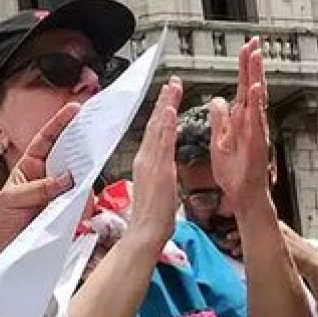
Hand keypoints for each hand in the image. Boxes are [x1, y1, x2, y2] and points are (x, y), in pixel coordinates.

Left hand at [0, 103, 78, 266]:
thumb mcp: (11, 200)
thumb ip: (38, 188)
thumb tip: (67, 178)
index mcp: (29, 167)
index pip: (46, 140)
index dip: (60, 124)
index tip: (74, 109)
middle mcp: (47, 179)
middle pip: (68, 157)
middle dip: (81, 148)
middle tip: (94, 143)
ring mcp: (58, 196)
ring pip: (79, 181)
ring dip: (84, 182)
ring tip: (82, 189)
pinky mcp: (66, 215)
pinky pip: (80, 205)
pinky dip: (84, 205)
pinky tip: (81, 209)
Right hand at [127, 77, 182, 249]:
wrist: (144, 234)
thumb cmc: (152, 219)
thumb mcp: (158, 190)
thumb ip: (159, 175)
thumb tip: (163, 170)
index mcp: (147, 164)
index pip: (155, 132)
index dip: (161, 112)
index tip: (168, 97)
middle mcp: (146, 159)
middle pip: (155, 124)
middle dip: (163, 101)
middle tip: (172, 82)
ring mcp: (151, 163)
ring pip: (157, 128)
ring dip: (165, 105)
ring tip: (173, 87)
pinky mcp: (158, 169)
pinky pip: (162, 142)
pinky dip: (164, 124)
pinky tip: (169, 110)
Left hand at [209, 38, 271, 205]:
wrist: (244, 196)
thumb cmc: (235, 173)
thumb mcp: (220, 140)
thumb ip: (220, 119)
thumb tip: (217, 100)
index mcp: (241, 121)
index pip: (243, 88)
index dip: (244, 68)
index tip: (245, 48)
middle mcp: (251, 123)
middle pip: (253, 88)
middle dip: (253, 65)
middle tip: (254, 43)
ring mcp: (256, 132)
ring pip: (257, 100)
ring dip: (257, 78)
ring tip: (255, 58)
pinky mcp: (257, 144)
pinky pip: (256, 122)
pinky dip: (257, 106)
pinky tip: (256, 91)